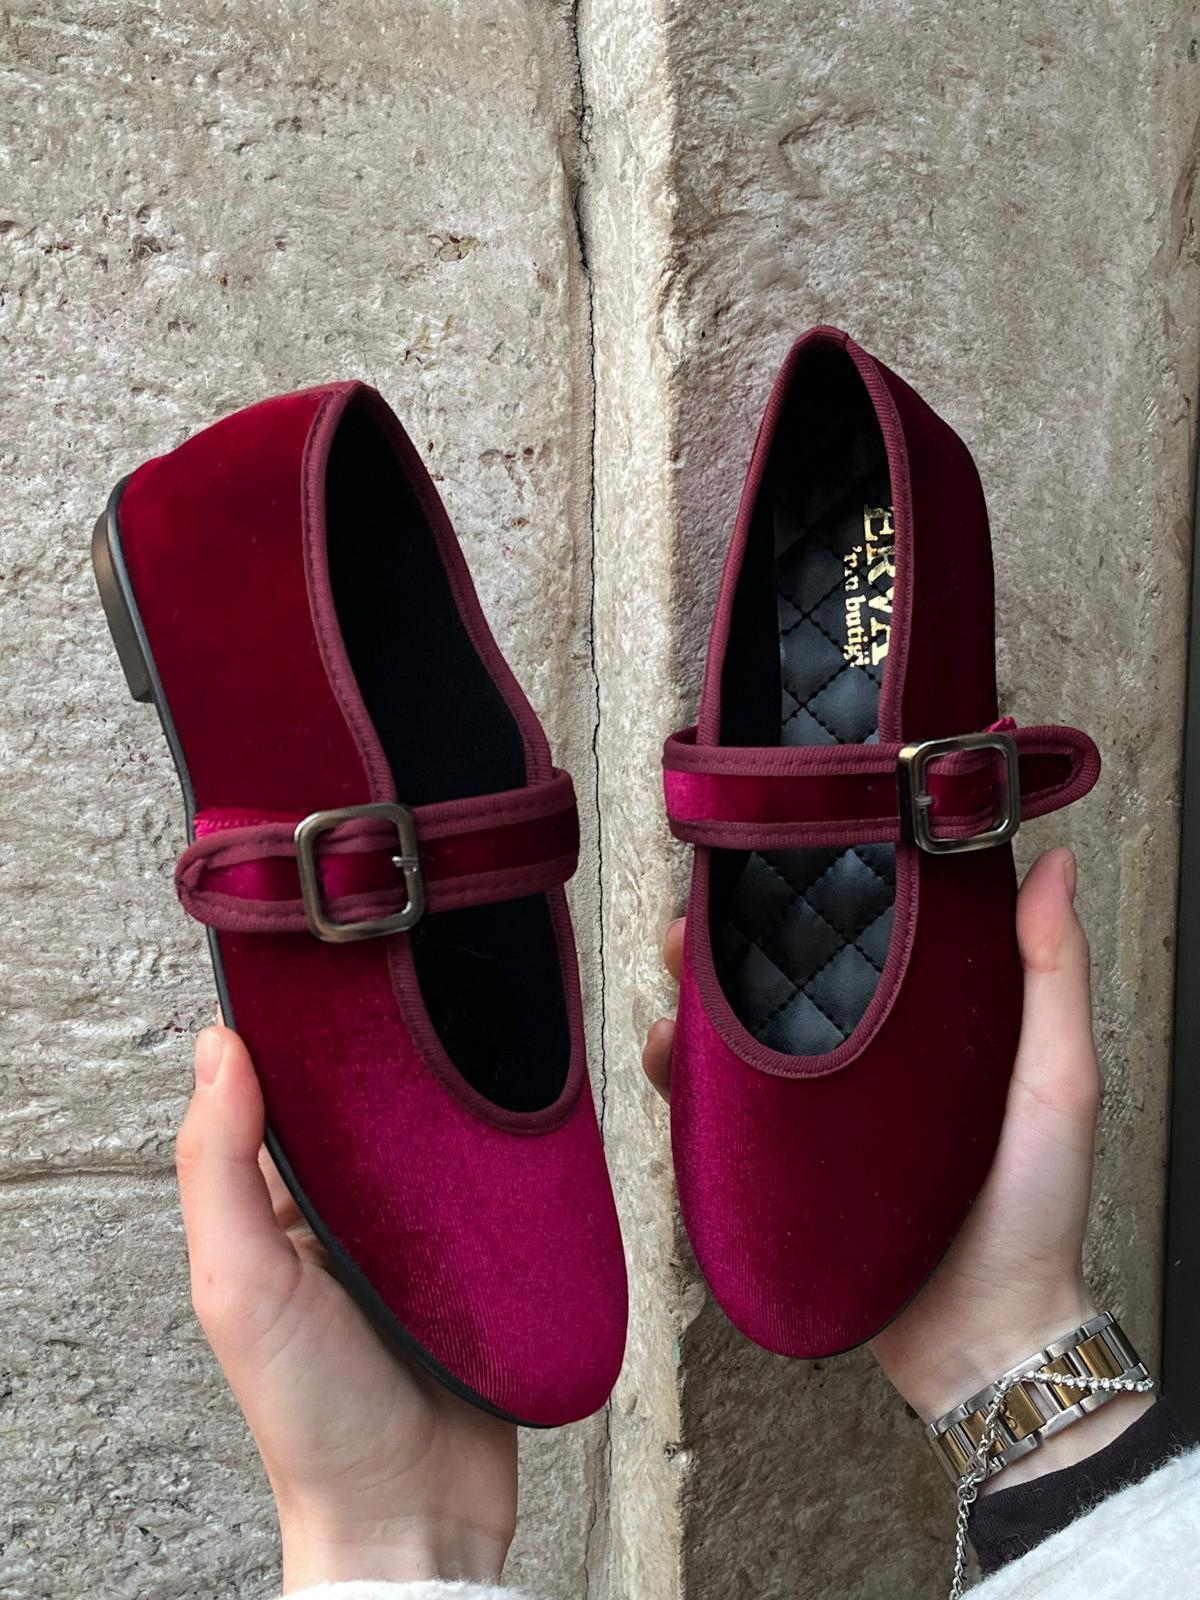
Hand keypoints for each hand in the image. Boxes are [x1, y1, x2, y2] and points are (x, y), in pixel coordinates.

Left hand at [176, 1025, 516, 1591]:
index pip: (279, 1096)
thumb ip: (218, 1171)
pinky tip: (517, 1109)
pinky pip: (488, 1180)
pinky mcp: (479, 1256)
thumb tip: (215, 1050)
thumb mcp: (241, 1286)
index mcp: (275, 1210)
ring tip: (476, 1032)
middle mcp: (342, 1213)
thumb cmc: (314, 1417)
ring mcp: (415, 1234)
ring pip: (432, 1136)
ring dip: (449, 1098)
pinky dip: (499, 1147)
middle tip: (418, 985)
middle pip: (364, 1107)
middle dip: (386, 1055)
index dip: (294, 1034)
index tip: (323, 969)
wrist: (419, 1512)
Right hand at [643, 847, 1151, 1487]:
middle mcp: (861, 1060)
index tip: (778, 856)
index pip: (858, 941)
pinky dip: (680, 1081)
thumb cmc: (1037, 1209)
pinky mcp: (776, 1167)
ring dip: (693, 1003)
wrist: (982, 1337)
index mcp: (924, 1025)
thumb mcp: (1056, 1078)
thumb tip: (1055, 863)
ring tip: (673, 982)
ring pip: (735, 1041)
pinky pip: (714, 1117)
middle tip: (695, 919)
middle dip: (728, 942)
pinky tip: (667, 1056)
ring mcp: (813, 1115)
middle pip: (780, 982)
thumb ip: (1055, 975)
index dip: (813, 895)